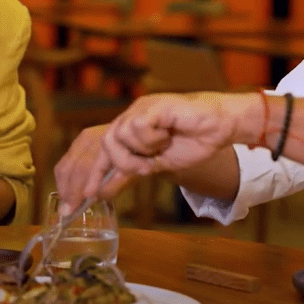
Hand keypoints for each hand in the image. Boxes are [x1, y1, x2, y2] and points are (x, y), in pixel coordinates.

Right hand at [54, 125, 135, 213]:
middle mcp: (91, 139)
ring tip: (66, 202)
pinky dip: (64, 178)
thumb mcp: (131, 175)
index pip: (84, 170)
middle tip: (66, 211)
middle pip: (71, 169)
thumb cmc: (140, 157)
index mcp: (105, 147)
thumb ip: (112, 187)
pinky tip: (68, 189)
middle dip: (67, 191)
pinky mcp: (81, 138)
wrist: (142, 133)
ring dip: (63, 186)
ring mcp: (84, 138)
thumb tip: (92, 198)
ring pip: (65, 166)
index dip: (76, 191)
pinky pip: (66, 161)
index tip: (72, 209)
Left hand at [83, 92, 263, 198]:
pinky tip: (166, 136)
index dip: (91, 173)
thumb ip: (128, 174)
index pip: (100, 150)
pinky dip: (150, 138)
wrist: (219, 126)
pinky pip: (137, 126)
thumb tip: (100, 193)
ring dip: (139, 152)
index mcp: (129, 130)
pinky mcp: (153, 105)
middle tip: (135, 174)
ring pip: (119, 136)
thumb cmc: (191, 142)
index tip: (84, 198)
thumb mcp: (154, 166)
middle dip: (115, 166)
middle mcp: (131, 117)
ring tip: (159, 151)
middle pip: (104, 143)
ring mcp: (141, 109)